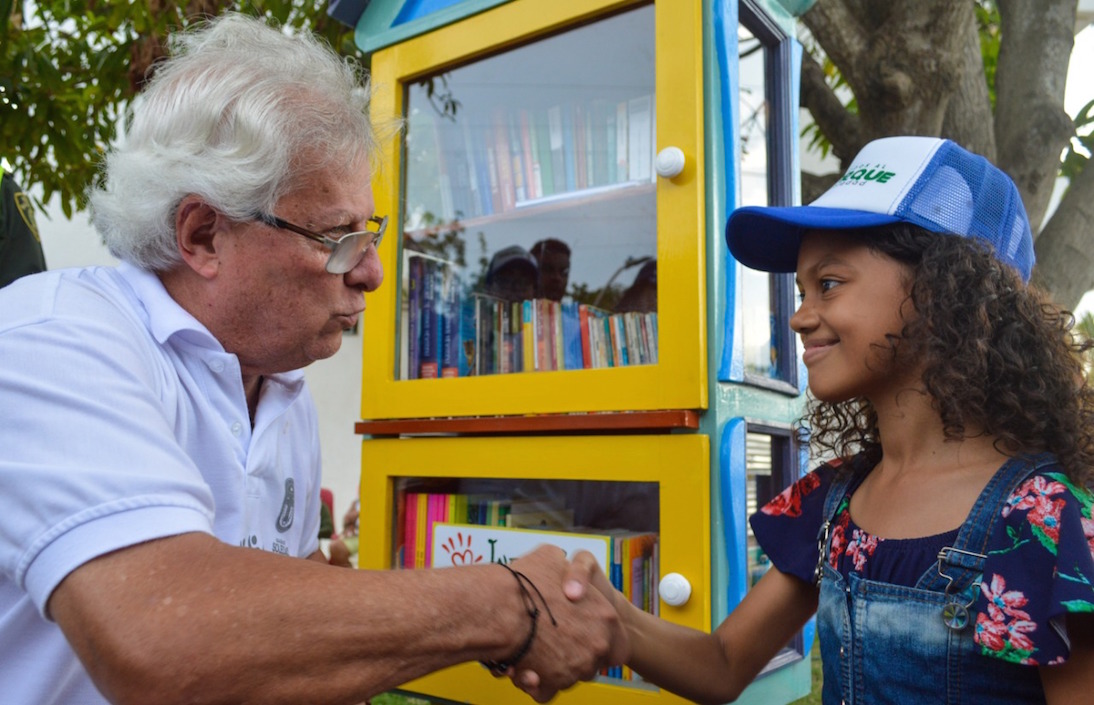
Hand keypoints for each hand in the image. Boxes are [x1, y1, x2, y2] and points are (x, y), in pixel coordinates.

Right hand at [502, 547, 627, 701]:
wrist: (496, 608)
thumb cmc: (524, 582)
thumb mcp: (552, 557)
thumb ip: (566, 568)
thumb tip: (562, 570)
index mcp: (606, 617)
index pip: (620, 642)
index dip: (604, 639)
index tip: (587, 634)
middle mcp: (595, 646)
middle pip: (594, 661)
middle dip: (576, 654)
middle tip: (555, 641)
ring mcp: (574, 668)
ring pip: (568, 676)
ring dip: (551, 667)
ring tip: (530, 652)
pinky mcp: (550, 684)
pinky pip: (546, 691)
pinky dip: (537, 685)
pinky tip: (524, 669)